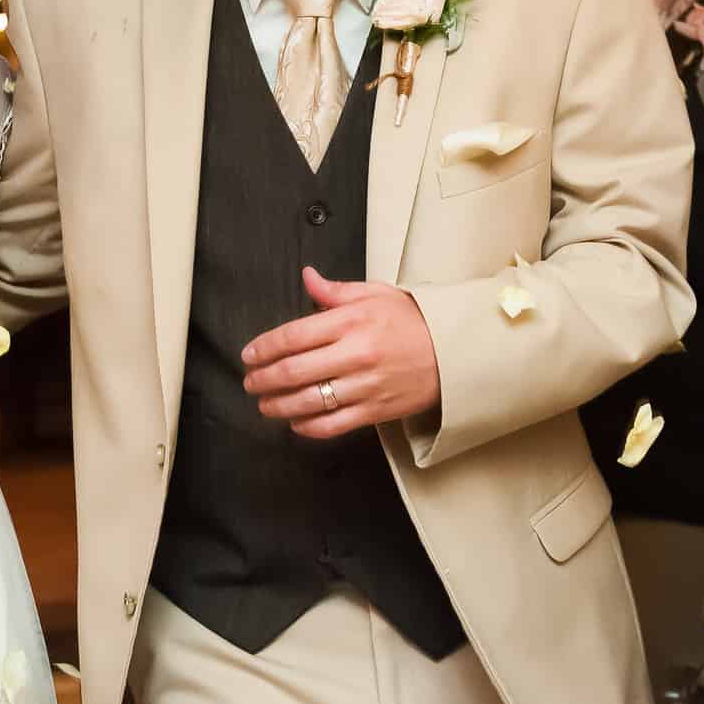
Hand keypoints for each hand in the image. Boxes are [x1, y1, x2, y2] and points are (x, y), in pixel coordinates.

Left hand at [240, 267, 442, 438]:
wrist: (453, 352)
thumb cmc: (413, 321)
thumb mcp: (375, 294)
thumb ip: (335, 291)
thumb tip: (307, 277)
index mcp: (351, 321)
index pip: (293, 336)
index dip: (264, 347)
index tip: (250, 355)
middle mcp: (355, 354)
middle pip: (293, 371)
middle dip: (263, 379)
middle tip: (250, 382)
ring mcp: (365, 385)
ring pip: (308, 401)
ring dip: (278, 405)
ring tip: (264, 404)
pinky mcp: (375, 410)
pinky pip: (332, 424)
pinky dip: (307, 426)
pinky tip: (295, 422)